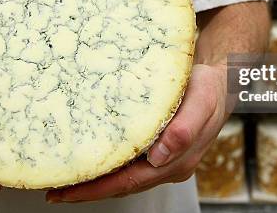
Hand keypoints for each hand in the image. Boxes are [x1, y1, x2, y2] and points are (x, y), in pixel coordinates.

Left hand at [46, 63, 227, 202]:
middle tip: (55, 191)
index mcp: (177, 160)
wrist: (222, 84)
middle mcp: (168, 165)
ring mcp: (164, 160)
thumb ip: (185, 127)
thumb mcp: (202, 101)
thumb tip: (160, 155)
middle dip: (89, 191)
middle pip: (124, 185)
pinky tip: (94, 162)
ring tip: (66, 182)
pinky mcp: (160, 149)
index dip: (99, 189)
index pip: (131, 181)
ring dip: (97, 182)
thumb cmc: (210, 89)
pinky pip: (131, 165)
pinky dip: (109, 168)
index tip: (69, 191)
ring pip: (125, 178)